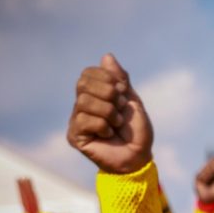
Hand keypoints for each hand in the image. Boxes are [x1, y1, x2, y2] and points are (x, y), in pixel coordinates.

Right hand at [67, 53, 152, 173]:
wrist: (138, 156)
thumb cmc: (136, 131)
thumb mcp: (132, 100)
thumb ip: (120, 79)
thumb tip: (107, 56)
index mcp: (94, 94)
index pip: (88, 72)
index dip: (108, 79)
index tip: (124, 92)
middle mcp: (82, 104)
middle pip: (82, 84)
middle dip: (109, 93)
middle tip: (121, 108)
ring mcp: (77, 120)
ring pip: (84, 101)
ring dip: (109, 112)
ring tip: (117, 123)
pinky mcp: (74, 136)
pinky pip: (84, 120)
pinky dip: (103, 126)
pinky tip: (108, 135)